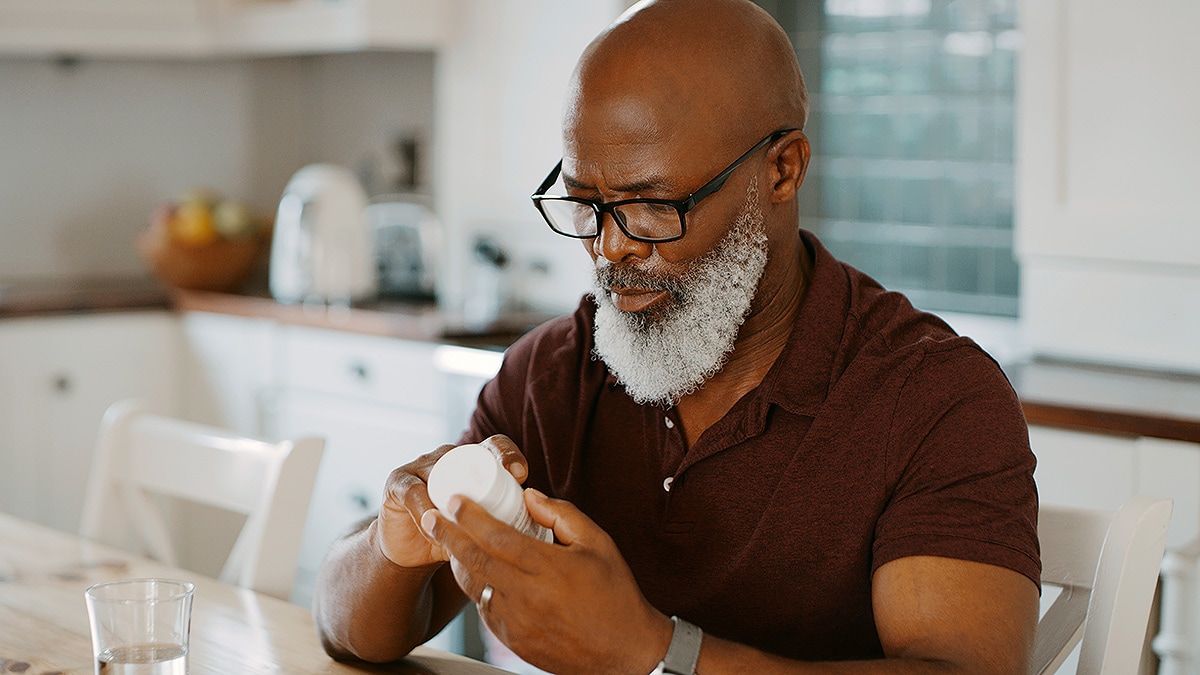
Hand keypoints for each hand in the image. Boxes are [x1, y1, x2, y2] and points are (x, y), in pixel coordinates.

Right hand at [376, 435, 529, 568]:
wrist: (412, 552)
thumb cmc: (456, 536)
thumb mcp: (486, 527)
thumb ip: (509, 521)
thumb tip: (547, 530)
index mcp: (473, 461)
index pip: (495, 446)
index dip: (508, 455)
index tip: (522, 476)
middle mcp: (448, 457)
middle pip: (469, 454)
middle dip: (486, 470)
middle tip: (501, 492)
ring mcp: (422, 466)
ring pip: (442, 473)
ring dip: (454, 498)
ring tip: (467, 522)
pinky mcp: (398, 483)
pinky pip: (414, 493)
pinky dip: (426, 512)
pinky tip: (435, 528)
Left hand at [421, 488, 671, 674]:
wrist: (625, 652)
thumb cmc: (615, 593)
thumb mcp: (598, 543)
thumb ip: (562, 515)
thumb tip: (529, 496)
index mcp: (549, 569)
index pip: (498, 538)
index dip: (471, 517)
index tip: (455, 500)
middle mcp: (528, 596)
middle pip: (475, 561)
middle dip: (448, 536)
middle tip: (429, 518)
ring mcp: (518, 622)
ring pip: (474, 588)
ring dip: (458, 563)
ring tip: (447, 543)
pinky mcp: (514, 641)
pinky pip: (485, 610)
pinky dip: (477, 589)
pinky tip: (476, 574)